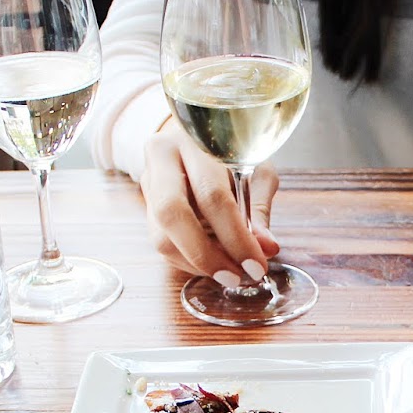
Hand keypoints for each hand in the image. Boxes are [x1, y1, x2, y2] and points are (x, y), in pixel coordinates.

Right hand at [140, 120, 281, 283]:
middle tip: (235, 277)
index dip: (235, 236)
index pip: (212, 196)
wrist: (193, 135)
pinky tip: (213, 262)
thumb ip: (259, 207)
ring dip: (198, 263)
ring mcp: (147, 183)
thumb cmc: (229, 151)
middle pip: (172, 214)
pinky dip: (189, 261)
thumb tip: (267, 248)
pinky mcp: (145, 207)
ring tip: (229, 271)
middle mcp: (161, 158)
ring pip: (161, 236)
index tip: (257, 264)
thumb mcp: (255, 168)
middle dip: (206, 255)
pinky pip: (162, 243)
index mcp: (192, 141)